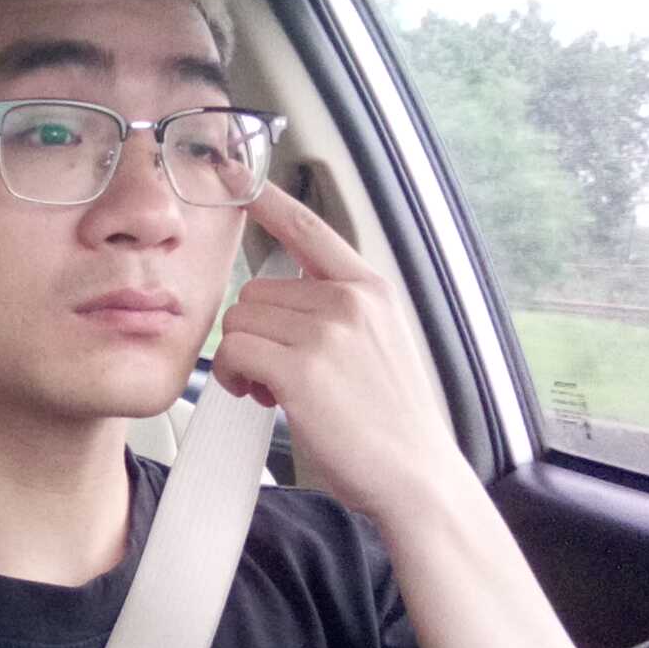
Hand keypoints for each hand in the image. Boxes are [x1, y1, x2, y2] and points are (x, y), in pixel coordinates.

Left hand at [212, 184, 471, 519]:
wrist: (415, 474)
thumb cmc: (391, 420)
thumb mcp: (379, 343)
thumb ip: (339, 312)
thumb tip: (286, 302)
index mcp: (368, 289)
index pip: (310, 229)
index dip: (268, 200)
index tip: (236, 172)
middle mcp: (348, 301)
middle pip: (254, 291)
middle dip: (253, 333)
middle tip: (274, 374)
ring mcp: (325, 332)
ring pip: (240, 320)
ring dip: (241, 358)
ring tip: (272, 389)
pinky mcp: (300, 369)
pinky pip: (234, 352)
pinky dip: (233, 377)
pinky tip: (259, 396)